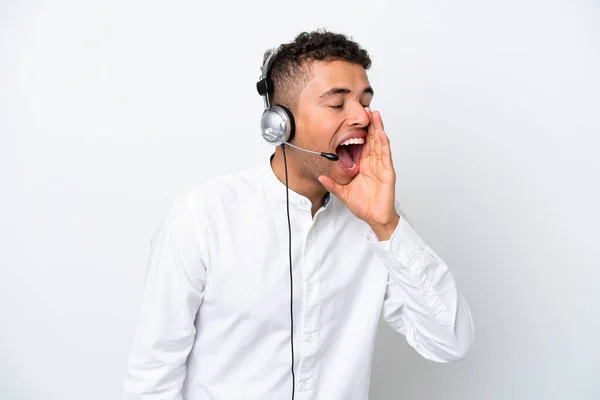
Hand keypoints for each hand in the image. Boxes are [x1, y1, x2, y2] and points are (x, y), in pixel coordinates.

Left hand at [318, 108, 399, 239]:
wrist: (375, 217)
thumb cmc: (364, 205)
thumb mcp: (343, 193)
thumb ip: (332, 185)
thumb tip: (320, 178)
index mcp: (363, 165)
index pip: (362, 144)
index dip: (360, 131)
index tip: (354, 118)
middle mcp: (373, 163)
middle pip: (372, 139)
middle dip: (370, 123)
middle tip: (366, 107)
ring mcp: (382, 166)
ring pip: (380, 143)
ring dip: (378, 128)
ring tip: (375, 114)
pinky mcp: (388, 172)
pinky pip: (385, 155)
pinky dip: (384, 143)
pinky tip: (381, 133)